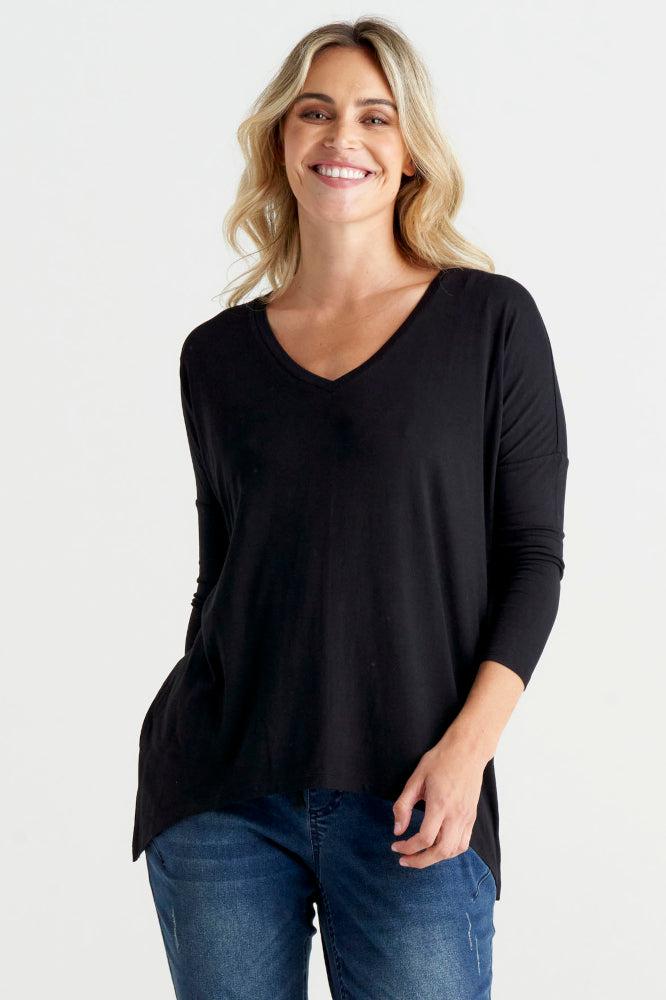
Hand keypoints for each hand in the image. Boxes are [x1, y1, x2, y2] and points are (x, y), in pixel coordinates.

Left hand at [390, 726, 488, 867]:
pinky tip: (436, 847)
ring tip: (419, 855)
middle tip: (404, 860)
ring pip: (454, 851)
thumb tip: (397, 830)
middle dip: (420, 861)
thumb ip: (403, 805)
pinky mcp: (472, 817)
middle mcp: (456, 814)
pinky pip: (463, 843)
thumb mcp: (415, 778)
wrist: (467, 751)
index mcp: (440, 804)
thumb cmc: (440, 761)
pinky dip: (449, 851)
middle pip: (441, 852)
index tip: (396, 845)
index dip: (408, 848)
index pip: (425, 838)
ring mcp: (467, 817)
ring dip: (435, 858)